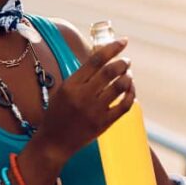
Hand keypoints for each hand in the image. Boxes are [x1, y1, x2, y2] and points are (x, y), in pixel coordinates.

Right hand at [37, 39, 135, 162]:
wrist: (54, 143)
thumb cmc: (58, 114)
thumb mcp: (63, 90)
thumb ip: (81, 77)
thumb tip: (103, 60)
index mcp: (71, 85)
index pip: (95, 60)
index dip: (112, 48)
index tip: (123, 41)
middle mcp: (83, 96)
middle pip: (110, 72)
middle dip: (122, 63)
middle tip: (126, 61)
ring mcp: (94, 111)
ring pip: (120, 87)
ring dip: (128, 77)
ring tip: (128, 75)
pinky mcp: (104, 124)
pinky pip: (124, 106)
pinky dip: (131, 95)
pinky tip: (130, 90)